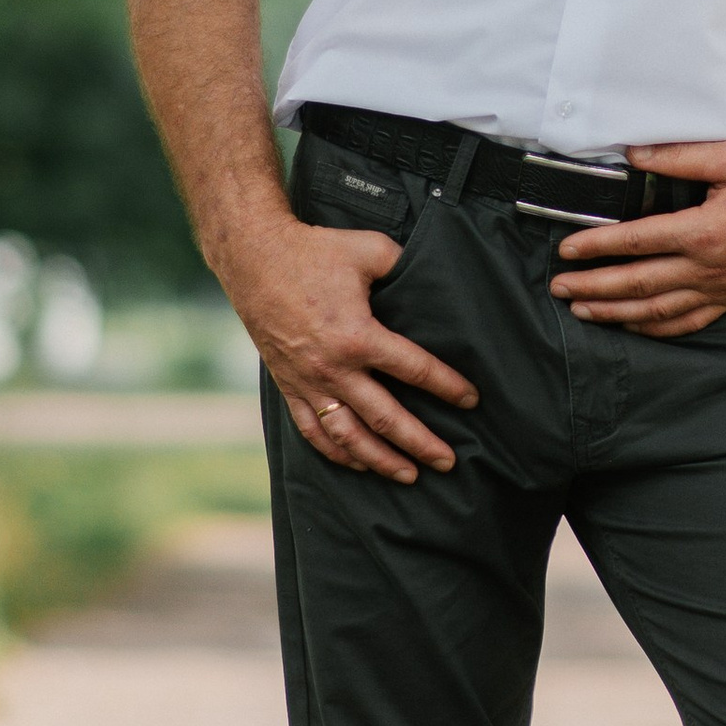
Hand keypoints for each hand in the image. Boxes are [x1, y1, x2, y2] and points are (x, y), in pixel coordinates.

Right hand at [225, 212, 477, 482]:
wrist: (253, 258)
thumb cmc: (315, 251)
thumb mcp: (370, 250)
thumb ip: (405, 267)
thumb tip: (434, 278)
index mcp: (358, 336)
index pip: (414, 370)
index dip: (447, 387)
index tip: (472, 400)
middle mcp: (333, 368)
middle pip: (386, 418)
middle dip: (420, 443)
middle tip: (448, 461)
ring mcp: (308, 382)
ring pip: (348, 436)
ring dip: (380, 460)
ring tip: (409, 475)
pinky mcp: (288, 386)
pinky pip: (313, 431)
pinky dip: (337, 452)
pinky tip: (359, 464)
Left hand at [549, 137, 725, 337]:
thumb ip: (680, 156)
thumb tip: (633, 154)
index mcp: (704, 231)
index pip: (637, 242)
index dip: (597, 246)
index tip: (566, 249)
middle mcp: (708, 267)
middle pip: (638, 283)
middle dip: (593, 286)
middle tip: (558, 287)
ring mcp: (719, 288)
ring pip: (656, 309)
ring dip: (614, 312)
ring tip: (580, 309)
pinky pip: (686, 322)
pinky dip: (653, 328)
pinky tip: (629, 325)